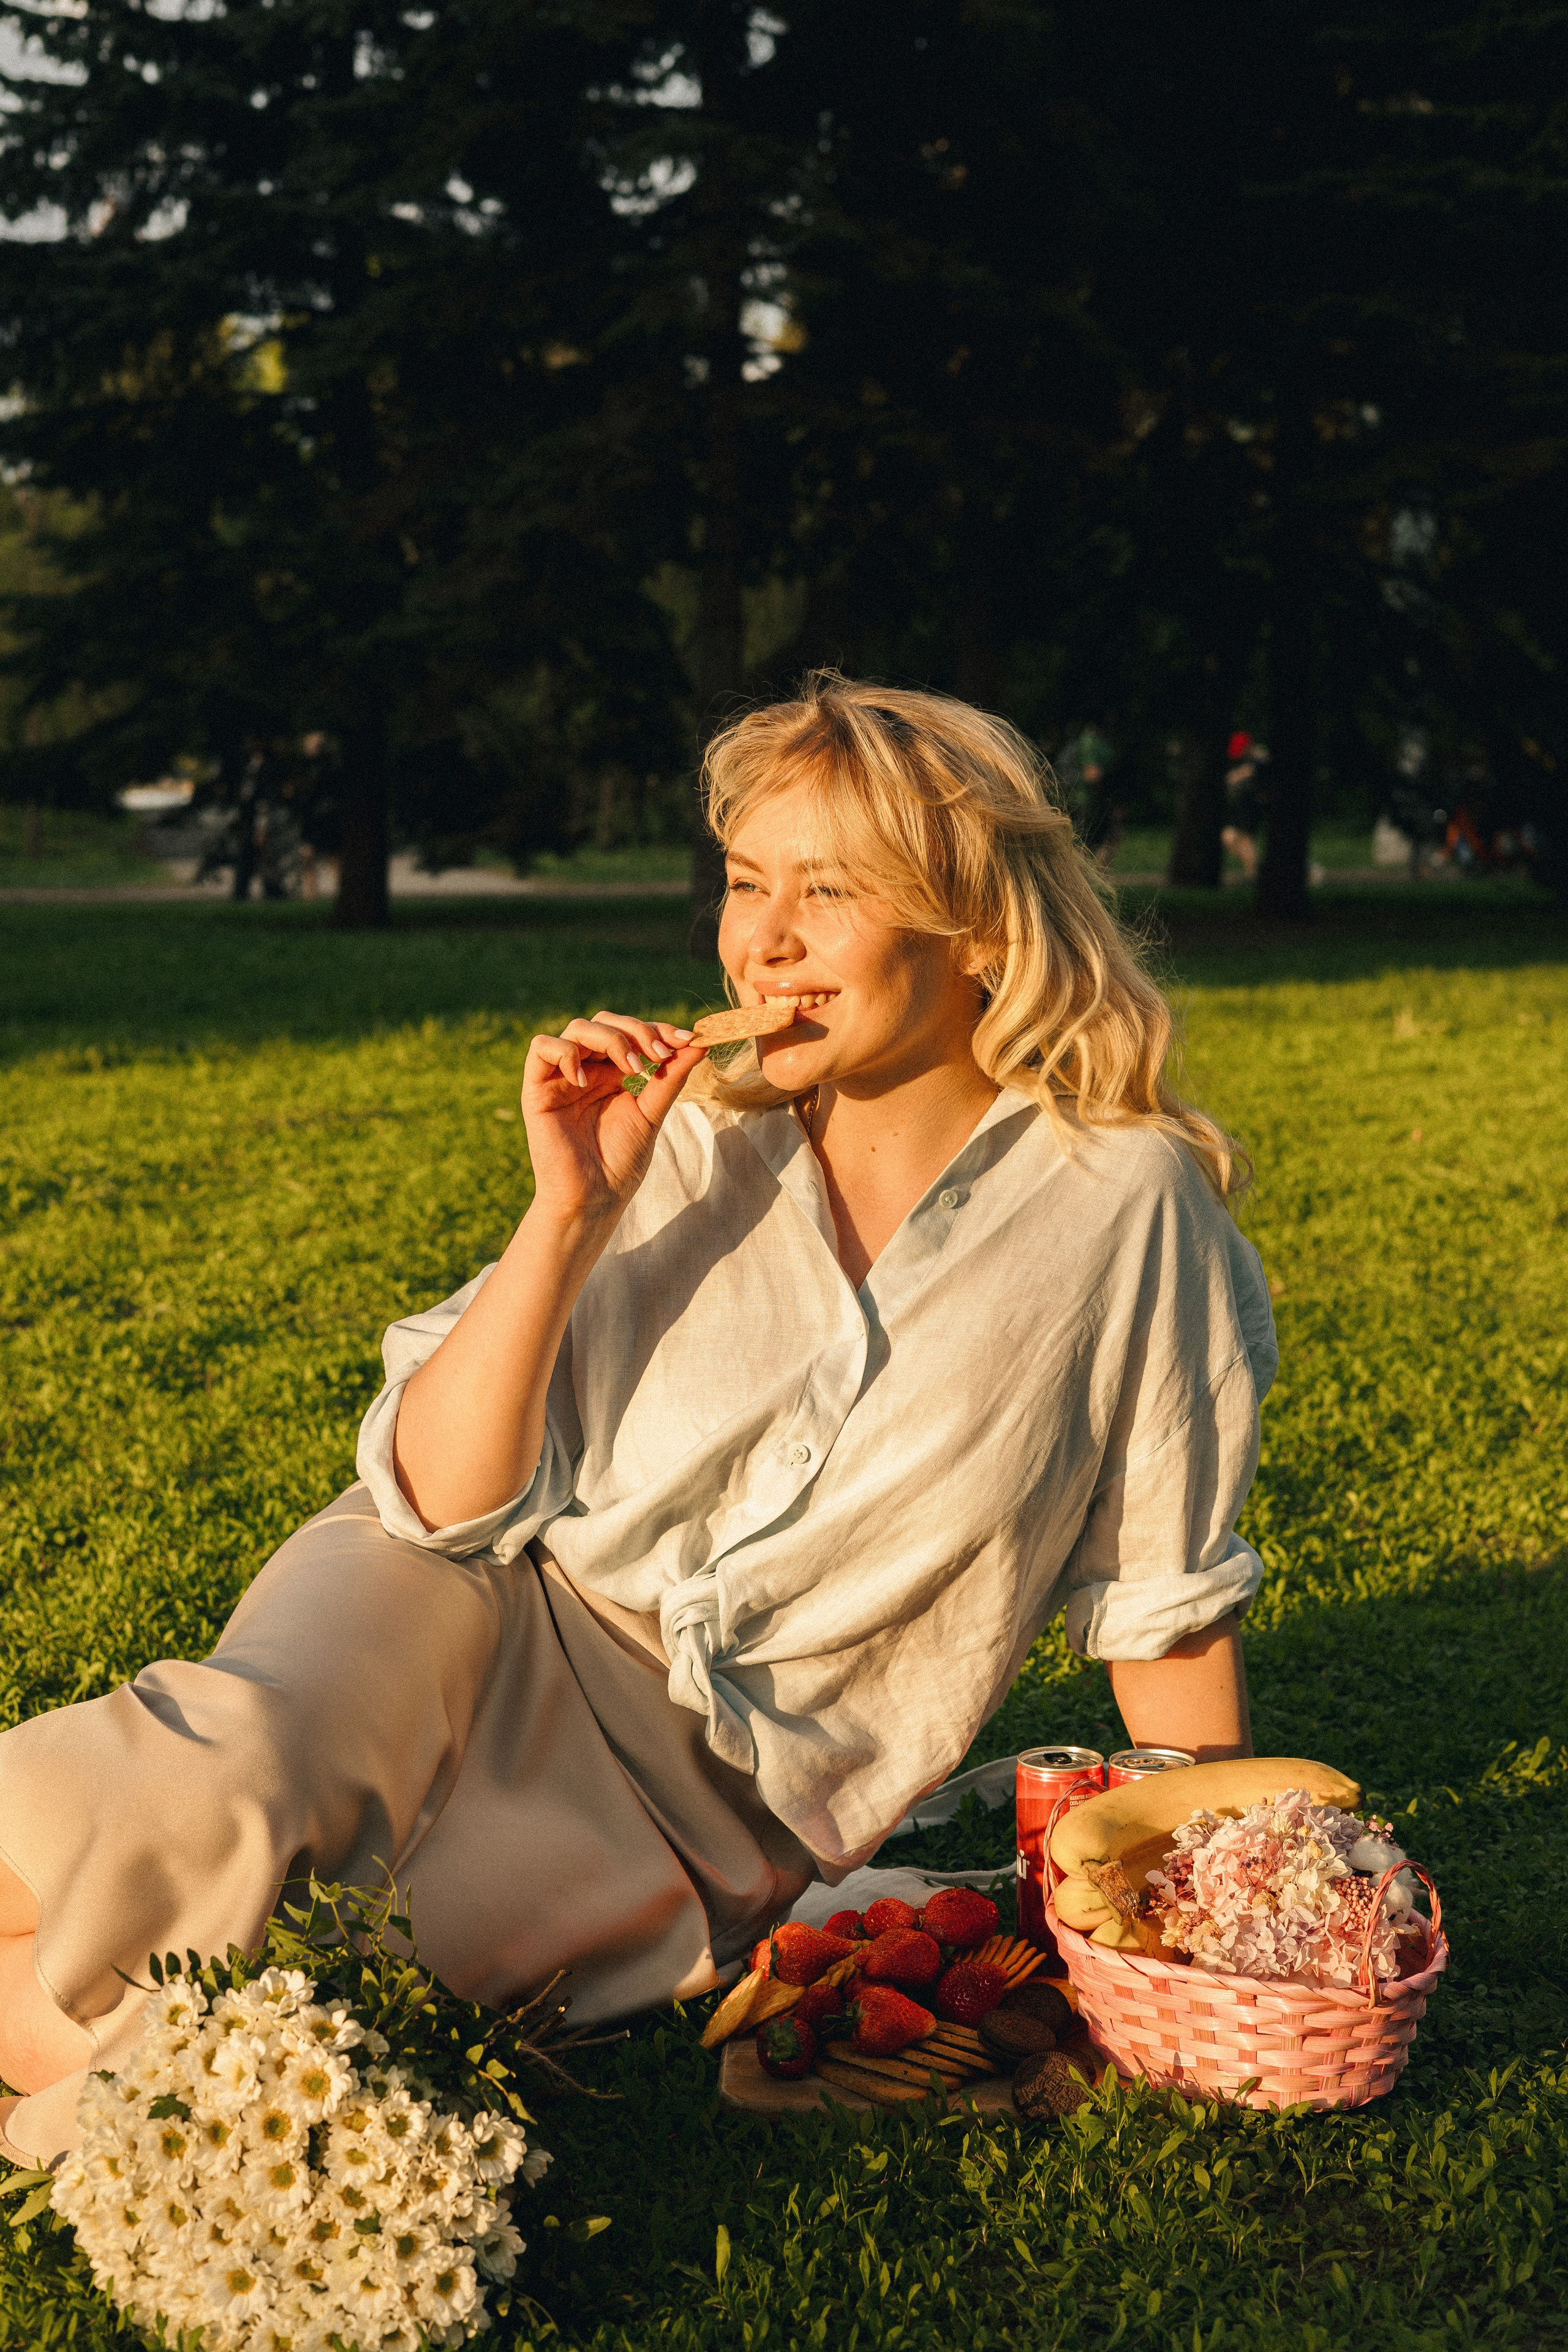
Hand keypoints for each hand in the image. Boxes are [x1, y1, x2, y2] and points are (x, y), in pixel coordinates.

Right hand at [522, 1011, 706, 1226]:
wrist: (593, 1199)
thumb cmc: (620, 1162)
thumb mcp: (652, 1113)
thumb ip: (671, 1077)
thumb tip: (700, 1043)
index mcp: (611, 1074)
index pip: (631, 1033)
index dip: (657, 1029)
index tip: (687, 1039)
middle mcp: (586, 1070)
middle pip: (605, 1022)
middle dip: (636, 1030)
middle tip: (659, 1054)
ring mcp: (561, 1077)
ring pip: (577, 1028)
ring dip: (609, 1039)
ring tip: (631, 1069)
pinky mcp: (537, 1089)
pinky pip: (541, 1047)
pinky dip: (566, 1053)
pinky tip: (585, 1080)